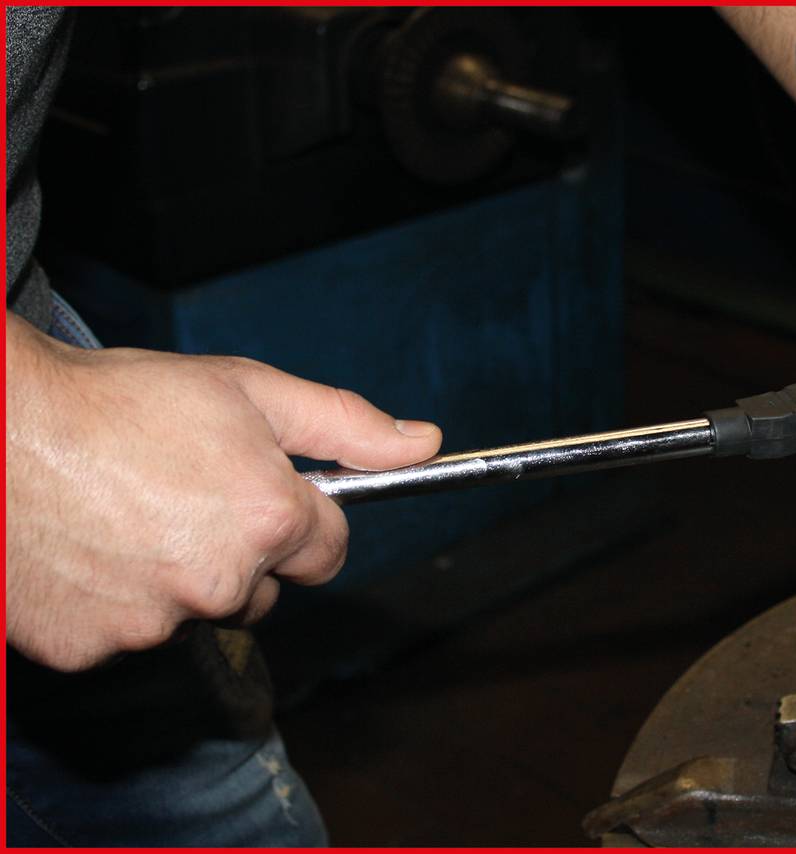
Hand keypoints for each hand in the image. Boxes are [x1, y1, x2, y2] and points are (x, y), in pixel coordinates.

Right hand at [5, 313, 441, 670]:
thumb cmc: (120, 399)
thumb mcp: (247, 390)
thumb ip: (345, 426)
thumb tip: (424, 444)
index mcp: (270, 519)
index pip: (330, 549)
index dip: (303, 519)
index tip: (266, 495)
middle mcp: (222, 582)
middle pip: (265, 587)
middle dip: (241, 550)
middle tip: (181, 493)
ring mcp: (153, 623)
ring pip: (196, 611)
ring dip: (177, 576)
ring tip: (125, 512)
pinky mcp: (91, 650)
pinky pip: (128, 634)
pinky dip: (115, 600)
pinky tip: (87, 548)